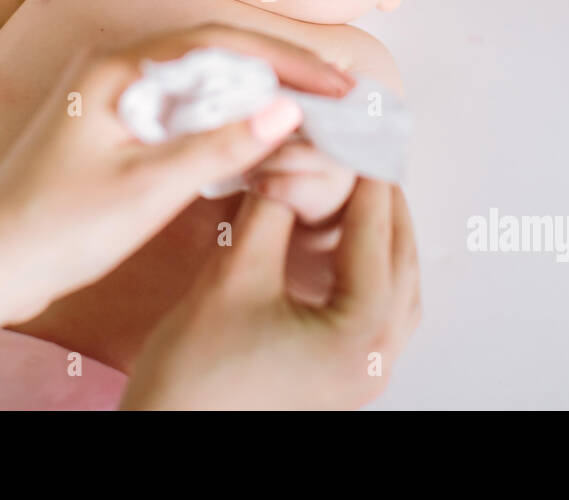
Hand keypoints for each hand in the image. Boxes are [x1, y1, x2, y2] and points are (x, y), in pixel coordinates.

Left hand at [0, 24, 355, 322]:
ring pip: (198, 81)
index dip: (286, 60)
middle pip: (213, 53)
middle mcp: (110, 68)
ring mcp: (108, 97)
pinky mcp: (109, 128)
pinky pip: (178, 108)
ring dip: (253, 94)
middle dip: (278, 71)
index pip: (220, 43)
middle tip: (337, 93)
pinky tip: (252, 137)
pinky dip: (222, 119)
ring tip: (310, 110)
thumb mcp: (146, 190)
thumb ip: (217, 147)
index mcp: (115, 67)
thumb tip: (287, 110)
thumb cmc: (51, 229)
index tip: (337, 83)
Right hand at [120, 179, 421, 409]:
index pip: (375, 231)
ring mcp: (366, 374)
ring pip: (397, 285)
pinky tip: (341, 243)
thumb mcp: (233, 274)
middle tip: (358, 149)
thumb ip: (271, 207)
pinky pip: (379, 310)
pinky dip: (369, 268)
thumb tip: (290, 154)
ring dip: (380, 235)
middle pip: (400, 257)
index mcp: (361, 332)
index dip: (364, 172)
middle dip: (381, 200)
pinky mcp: (346, 379)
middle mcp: (378, 358)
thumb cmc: (195, 374)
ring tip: (353, 189)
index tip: (354, 129)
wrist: (168, 439)